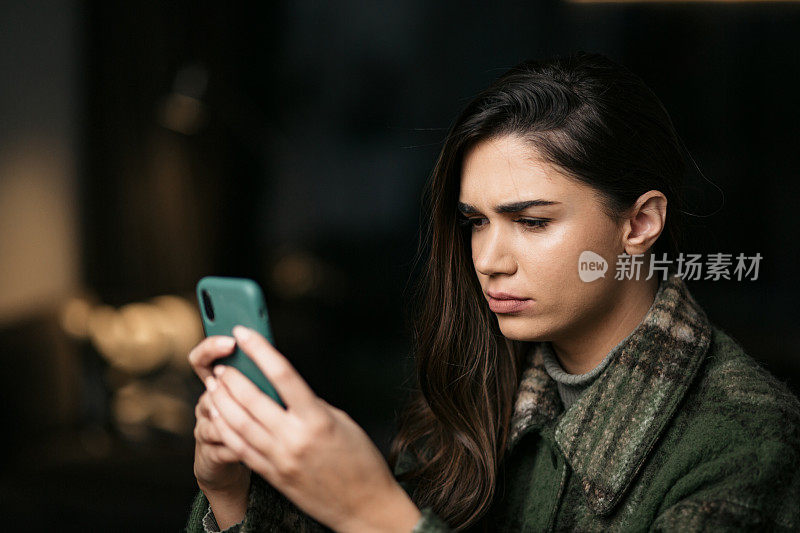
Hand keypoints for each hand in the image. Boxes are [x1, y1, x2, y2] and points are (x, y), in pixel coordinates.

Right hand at [188, 336, 250, 498]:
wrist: (234, 461)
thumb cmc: (254, 421)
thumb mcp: (257, 396)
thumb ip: (260, 379)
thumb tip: (275, 360)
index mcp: (217, 385)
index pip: (202, 359)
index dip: (211, 348)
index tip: (231, 341)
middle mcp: (206, 404)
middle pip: (210, 387)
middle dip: (230, 385)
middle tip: (248, 383)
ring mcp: (204, 428)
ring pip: (214, 417)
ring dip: (237, 416)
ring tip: (257, 418)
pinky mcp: (208, 452)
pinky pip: (221, 447)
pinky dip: (240, 445)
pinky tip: (257, 446)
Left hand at [204, 325, 421, 532]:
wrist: (364, 506)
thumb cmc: (360, 460)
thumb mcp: (340, 421)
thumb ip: (309, 404)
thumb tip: (284, 389)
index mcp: (317, 419)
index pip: (282, 375)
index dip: (259, 350)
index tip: (244, 333)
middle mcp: (295, 438)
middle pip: (252, 400)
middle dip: (232, 378)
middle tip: (222, 365)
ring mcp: (281, 459)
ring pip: (239, 424)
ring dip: (222, 402)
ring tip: (213, 386)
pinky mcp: (273, 475)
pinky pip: (241, 449)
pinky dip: (225, 429)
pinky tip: (218, 416)